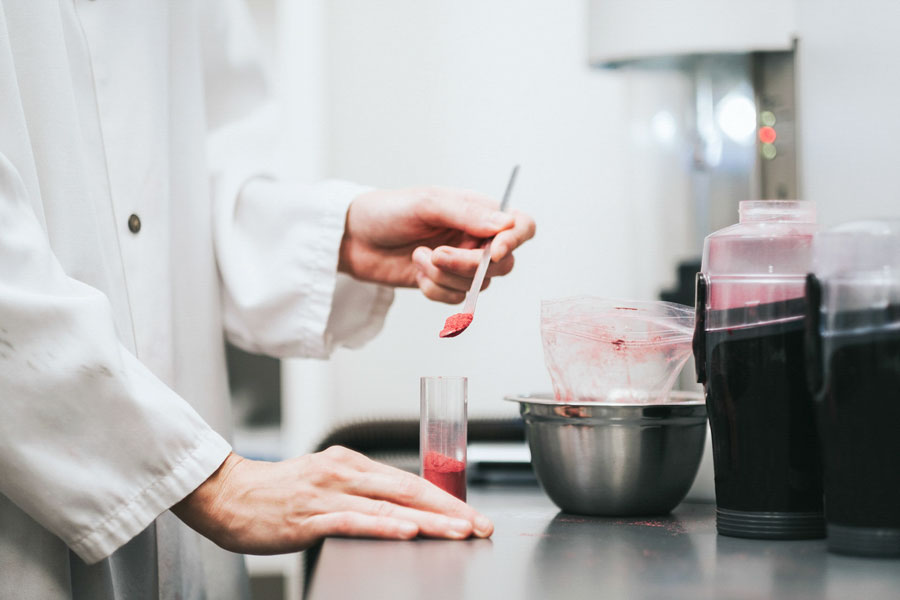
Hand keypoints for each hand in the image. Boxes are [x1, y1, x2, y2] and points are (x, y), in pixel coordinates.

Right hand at [172, 447, 492, 553]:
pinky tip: (408, 531)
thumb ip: (361, 491)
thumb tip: (399, 508)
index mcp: (351, 462)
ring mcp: (329, 493)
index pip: (409, 480)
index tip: (472, 514)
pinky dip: (385, 526)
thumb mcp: (325, 482)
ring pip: (390, 506)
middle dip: (450, 509)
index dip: (444, 498)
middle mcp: (345, 472)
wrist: (229, 495)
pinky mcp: (312, 516)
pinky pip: (355, 521)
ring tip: (460, 531)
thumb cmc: (277, 493)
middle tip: (480, 525)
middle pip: (409, 489)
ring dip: (430, 519)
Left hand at [339, 187, 535, 302]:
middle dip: (467, 265)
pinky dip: (434, 288)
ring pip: (477, 285)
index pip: (521, 226)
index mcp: (479, 211)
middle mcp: (475, 238)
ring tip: (418, 256)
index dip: (516, 241)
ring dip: (445, 275)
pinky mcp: (443, 283)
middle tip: (436, 254)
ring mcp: (460, 263)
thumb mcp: (426, 203)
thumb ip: (467, 213)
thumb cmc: (388, 211)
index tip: (492, 252)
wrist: (353, 238)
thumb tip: (504, 224)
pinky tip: (416, 271)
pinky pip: (455, 298)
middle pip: (502, 264)